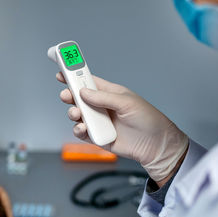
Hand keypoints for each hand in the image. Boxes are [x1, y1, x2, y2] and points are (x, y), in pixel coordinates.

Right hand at [56, 72, 188, 182]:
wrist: (155, 146)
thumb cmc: (148, 120)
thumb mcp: (127, 102)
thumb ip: (104, 97)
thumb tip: (84, 92)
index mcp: (110, 93)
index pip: (89, 81)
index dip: (75, 75)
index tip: (62, 70)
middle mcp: (102, 106)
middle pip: (78, 97)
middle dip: (70, 95)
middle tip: (67, 95)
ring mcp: (99, 121)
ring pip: (77, 115)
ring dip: (73, 112)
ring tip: (77, 114)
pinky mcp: (97, 136)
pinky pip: (81, 132)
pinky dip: (78, 130)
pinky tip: (83, 128)